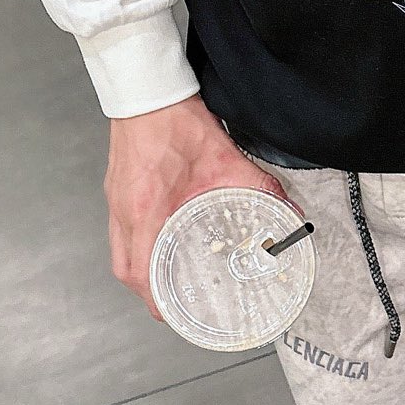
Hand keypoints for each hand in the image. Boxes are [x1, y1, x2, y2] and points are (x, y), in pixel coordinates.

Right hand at [105, 93, 289, 315]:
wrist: (147, 90)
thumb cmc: (177, 122)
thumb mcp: (225, 158)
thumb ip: (259, 187)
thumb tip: (289, 212)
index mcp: (146, 208)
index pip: (140, 270)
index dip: (155, 299)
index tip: (172, 314)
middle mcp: (124, 209)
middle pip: (124, 268)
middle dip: (147, 292)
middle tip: (172, 304)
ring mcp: (116, 199)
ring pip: (119, 251)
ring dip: (139, 271)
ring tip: (165, 281)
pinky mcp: (117, 189)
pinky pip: (120, 231)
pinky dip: (136, 246)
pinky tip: (158, 243)